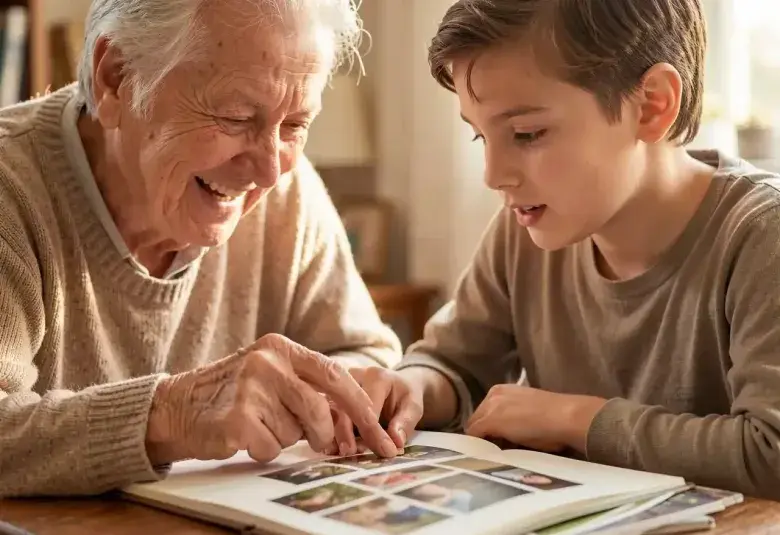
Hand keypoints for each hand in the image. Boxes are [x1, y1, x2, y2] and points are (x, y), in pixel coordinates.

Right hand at [145, 334, 398, 464]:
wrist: (175, 406)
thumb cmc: (232, 393)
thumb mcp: (270, 374)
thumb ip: (307, 385)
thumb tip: (356, 415)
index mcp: (281, 348)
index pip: (335, 375)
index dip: (361, 407)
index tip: (382, 433)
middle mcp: (267, 362)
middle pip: (320, 409)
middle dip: (324, 434)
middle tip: (317, 442)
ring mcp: (250, 388)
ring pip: (295, 432)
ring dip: (283, 438)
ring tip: (258, 424)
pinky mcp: (236, 418)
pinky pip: (271, 447)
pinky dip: (262, 449)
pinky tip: (242, 435)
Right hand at [328, 367, 423, 456]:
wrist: (396, 385)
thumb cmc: (404, 396)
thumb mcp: (413, 406)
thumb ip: (405, 422)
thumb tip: (396, 442)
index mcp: (376, 377)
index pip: (370, 406)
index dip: (374, 432)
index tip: (380, 451)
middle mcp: (353, 377)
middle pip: (344, 405)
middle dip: (346, 431)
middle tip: (351, 452)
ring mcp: (338, 385)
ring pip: (330, 409)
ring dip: (333, 433)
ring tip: (338, 452)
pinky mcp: (330, 395)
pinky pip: (325, 412)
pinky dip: (326, 430)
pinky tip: (329, 447)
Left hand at [465, 385, 606, 452]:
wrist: (565, 416)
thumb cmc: (555, 417)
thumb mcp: (527, 411)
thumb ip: (512, 417)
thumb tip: (506, 432)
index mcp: (502, 390)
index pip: (484, 411)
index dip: (488, 427)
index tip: (494, 440)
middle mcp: (493, 395)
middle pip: (476, 418)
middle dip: (482, 434)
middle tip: (492, 449)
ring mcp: (489, 408)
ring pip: (474, 428)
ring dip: (481, 440)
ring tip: (490, 454)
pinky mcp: (489, 422)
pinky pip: (474, 436)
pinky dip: (478, 446)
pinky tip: (486, 456)